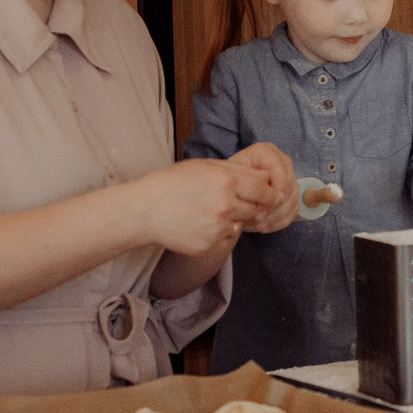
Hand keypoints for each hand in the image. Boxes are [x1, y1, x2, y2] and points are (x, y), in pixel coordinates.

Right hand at [132, 146, 296, 254]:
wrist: (145, 210)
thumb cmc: (174, 183)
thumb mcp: (205, 166)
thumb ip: (237, 170)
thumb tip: (265, 177)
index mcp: (226, 182)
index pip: (265, 191)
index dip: (267, 193)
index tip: (262, 194)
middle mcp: (225, 206)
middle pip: (256, 209)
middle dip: (249, 206)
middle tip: (228, 202)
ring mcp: (217, 228)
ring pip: (241, 225)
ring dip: (233, 219)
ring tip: (209, 212)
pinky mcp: (209, 246)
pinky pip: (225, 239)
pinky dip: (218, 233)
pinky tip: (200, 224)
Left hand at [220, 144, 300, 233]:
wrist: (230, 189)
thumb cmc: (229, 182)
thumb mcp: (233, 180)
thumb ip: (249, 185)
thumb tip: (264, 202)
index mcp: (266, 152)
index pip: (279, 167)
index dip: (278, 185)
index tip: (268, 202)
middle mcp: (281, 162)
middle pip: (289, 185)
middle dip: (274, 205)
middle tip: (258, 219)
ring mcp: (288, 178)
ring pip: (293, 199)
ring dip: (276, 216)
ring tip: (258, 225)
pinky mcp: (291, 194)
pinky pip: (293, 210)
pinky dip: (280, 221)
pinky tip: (265, 226)